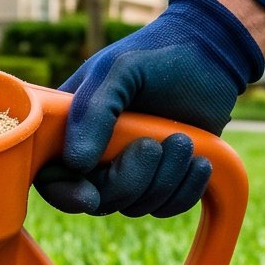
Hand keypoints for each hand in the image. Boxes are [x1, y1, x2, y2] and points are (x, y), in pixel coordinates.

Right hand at [34, 0, 264, 218]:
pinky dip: (186, 189)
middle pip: (100, 199)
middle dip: (130, 179)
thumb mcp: (118, 71)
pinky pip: (168, 207)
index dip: (67, 194)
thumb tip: (76, 163)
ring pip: (136, 205)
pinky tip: (199, 160)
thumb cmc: (156, 57)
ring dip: (165, 179)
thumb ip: (92, 110)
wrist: (211, 56)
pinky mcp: (165, 178)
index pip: (54, 178)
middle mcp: (97, 154)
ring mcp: (132, 168)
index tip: (90, 194)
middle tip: (153, 144)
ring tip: (183, 140)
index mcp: (72, 129)